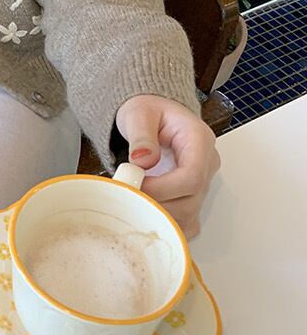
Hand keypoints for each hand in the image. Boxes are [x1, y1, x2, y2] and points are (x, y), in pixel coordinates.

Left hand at [114, 94, 220, 239]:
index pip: (191, 177)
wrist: (150, 115)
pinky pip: (186, 222)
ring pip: (189, 216)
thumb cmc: (146, 111)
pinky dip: (165, 223)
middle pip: (190, 201)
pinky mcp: (192, 196)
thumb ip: (141, 135)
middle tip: (127, 196)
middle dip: (156, 204)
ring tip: (132, 201)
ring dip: (158, 216)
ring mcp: (202, 183)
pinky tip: (144, 211)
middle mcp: (206, 164)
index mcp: (199, 140)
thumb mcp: (138, 113)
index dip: (162, 189)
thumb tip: (143, 159)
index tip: (135, 186)